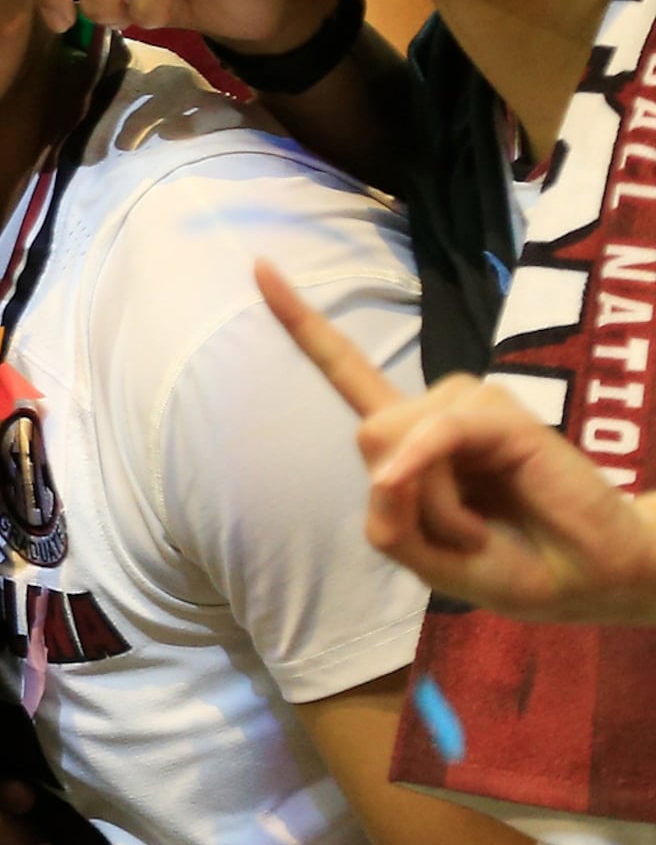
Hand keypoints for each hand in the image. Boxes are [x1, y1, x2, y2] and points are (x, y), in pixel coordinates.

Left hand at [261, 262, 655, 624]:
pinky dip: (433, 472)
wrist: (587, 576)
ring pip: (399, 442)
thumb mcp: (425, 558)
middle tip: (462, 535)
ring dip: (437, 507)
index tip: (258, 268)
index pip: (347, 370)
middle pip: (369, 433)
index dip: (302, 323)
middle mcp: (435, 411)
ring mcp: (471, 407)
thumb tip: (385, 470)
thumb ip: (388, 522)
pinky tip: (468, 522)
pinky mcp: (504, 415)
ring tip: (486, 528)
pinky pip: (439, 433)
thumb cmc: (510, 563)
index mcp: (409, 437)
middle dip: (401, 499)